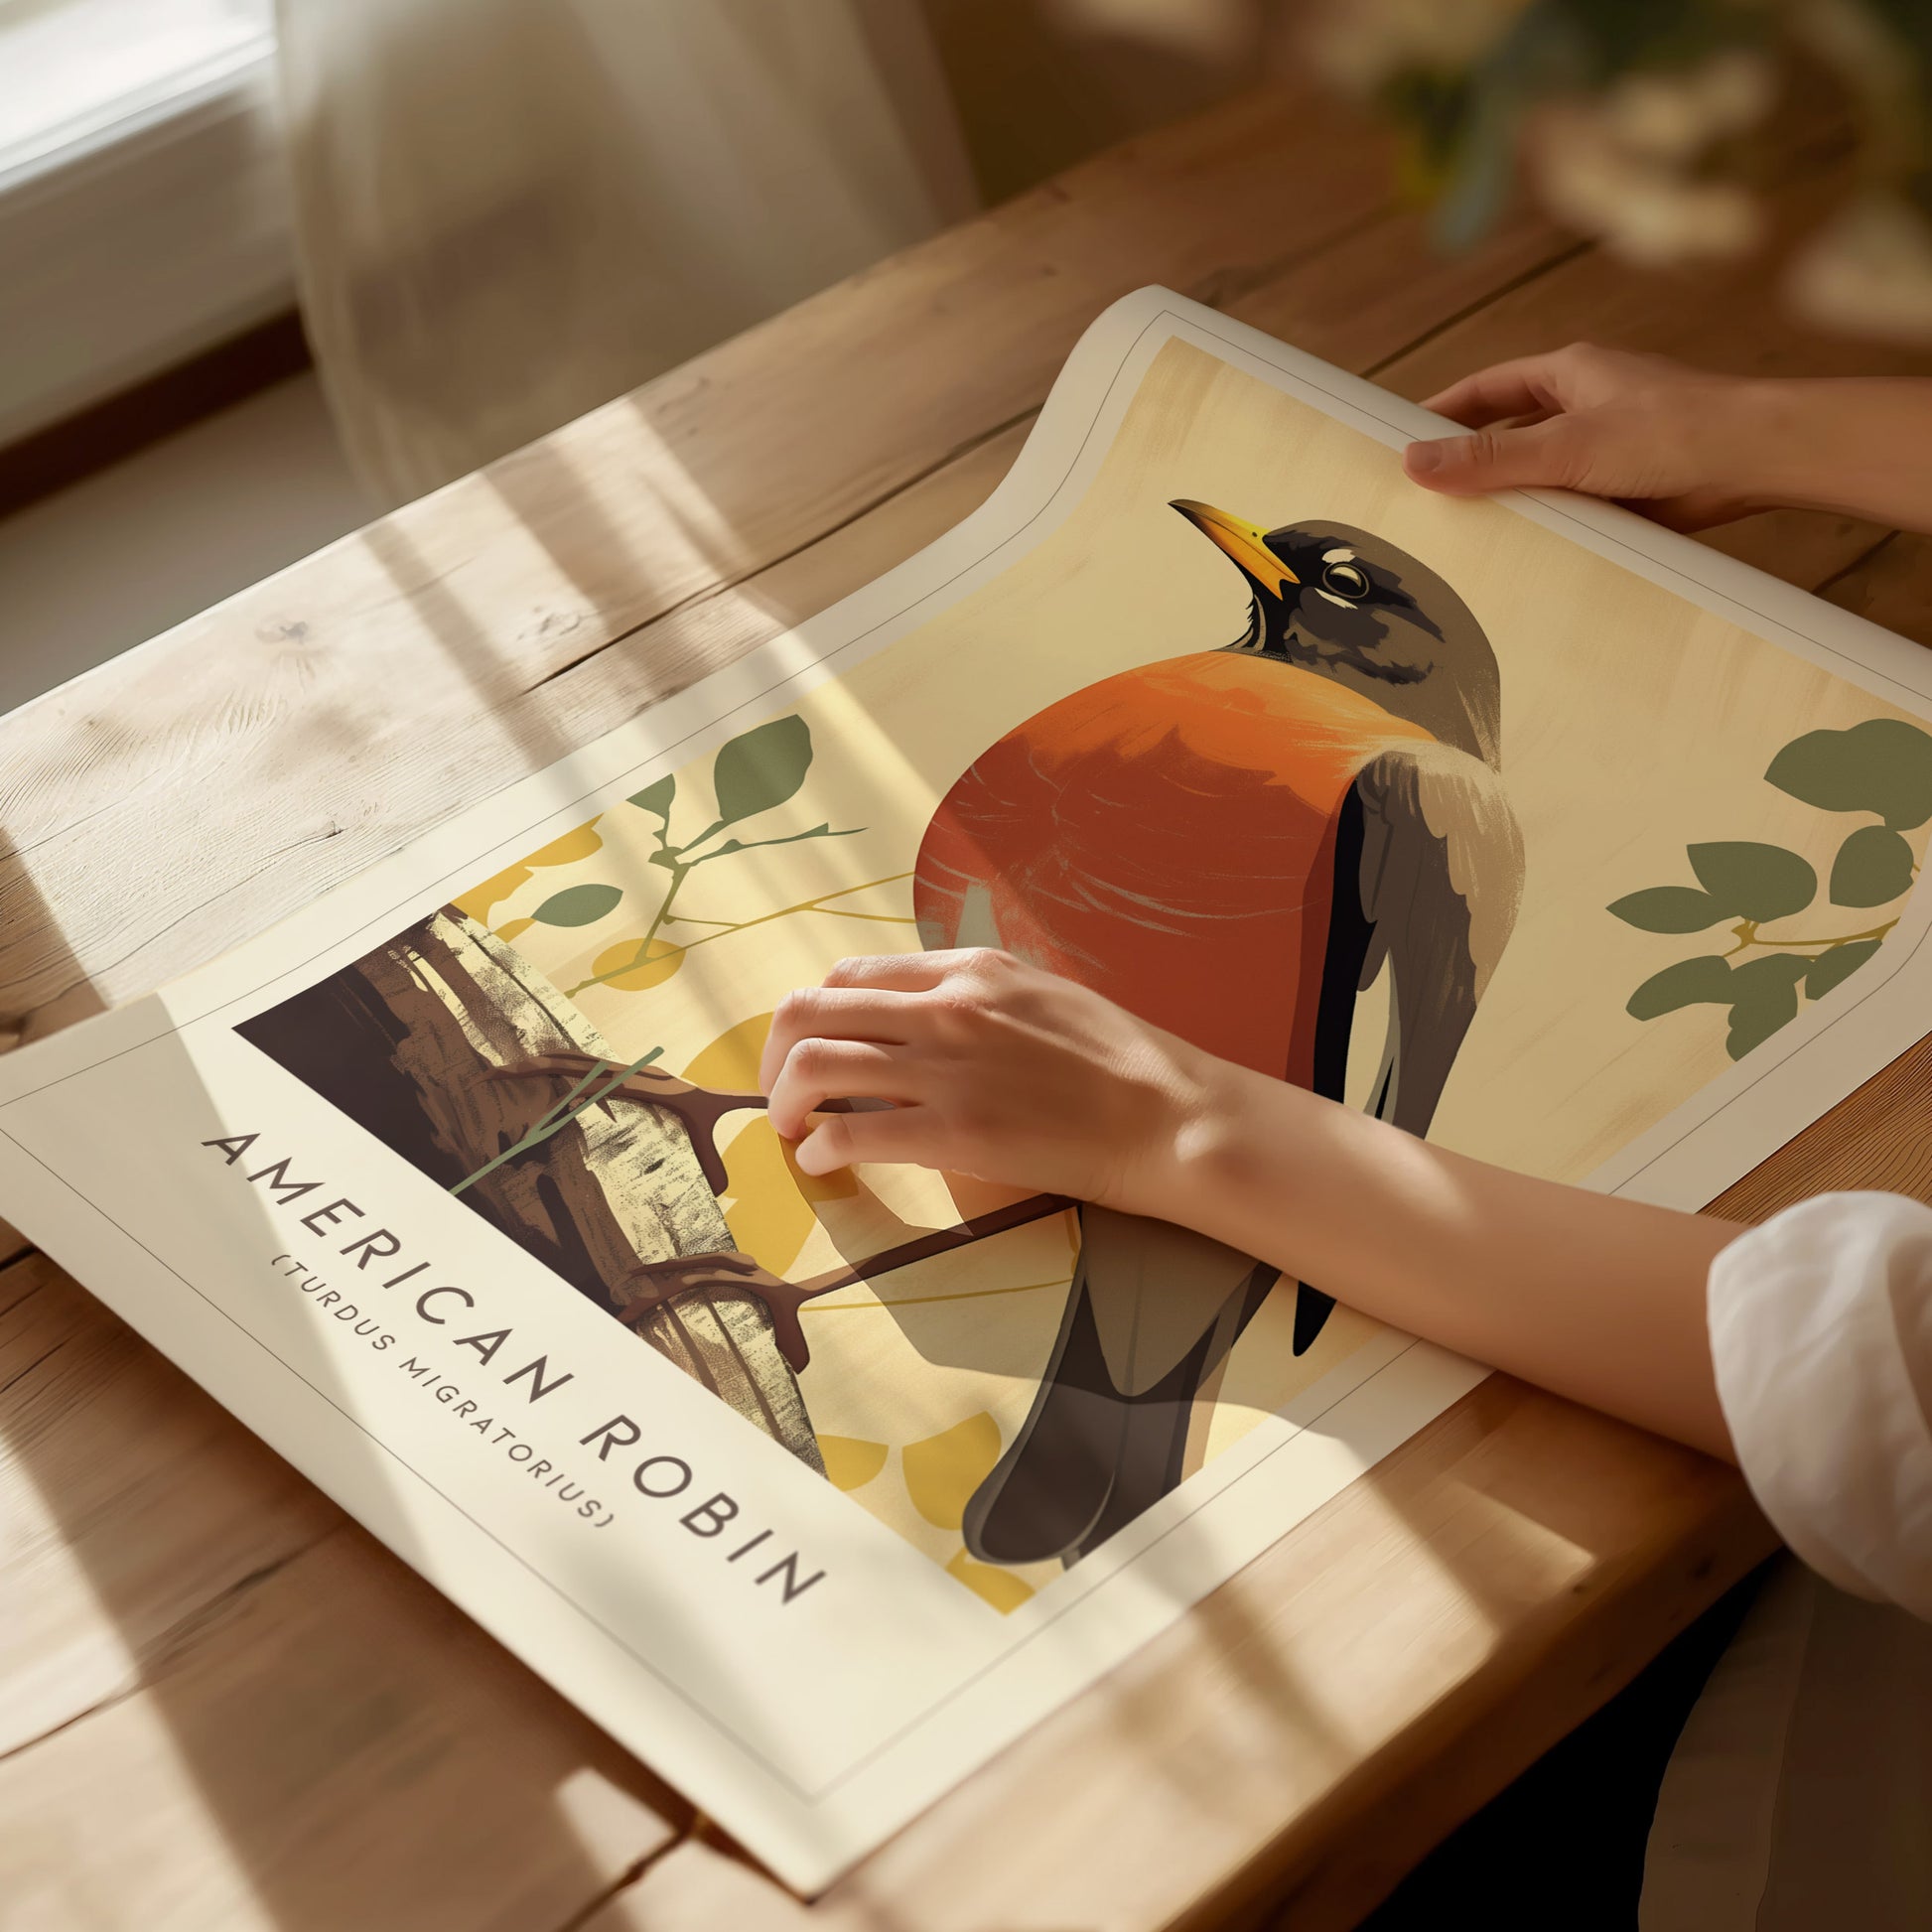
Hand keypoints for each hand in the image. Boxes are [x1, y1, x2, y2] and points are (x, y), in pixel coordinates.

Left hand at [758, 949, 1211, 1212]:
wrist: (1171, 1115)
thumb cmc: (1121, 1061)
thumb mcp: (1043, 994)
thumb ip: (978, 997)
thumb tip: (925, 1015)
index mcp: (968, 969)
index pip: (851, 973)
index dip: (815, 1012)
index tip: (812, 1046)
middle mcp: (945, 1006)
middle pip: (812, 1009)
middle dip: (776, 1053)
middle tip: (780, 1091)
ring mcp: (946, 1068)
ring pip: (815, 1063)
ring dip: (784, 1100)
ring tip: (791, 1128)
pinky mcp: (954, 1132)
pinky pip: (851, 1131)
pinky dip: (820, 1148)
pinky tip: (824, 1162)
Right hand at [1403, 342, 1766, 529]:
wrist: (1757, 460)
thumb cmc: (1673, 430)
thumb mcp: (1567, 445)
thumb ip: (1490, 458)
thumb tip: (1414, 462)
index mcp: (1570, 373)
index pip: (1486, 389)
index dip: (1442, 414)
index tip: (1401, 441)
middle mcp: (1587, 406)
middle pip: (1509, 433)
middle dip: (1470, 463)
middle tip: (1423, 498)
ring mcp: (1608, 448)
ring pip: (1540, 474)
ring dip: (1511, 500)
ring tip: (1463, 534)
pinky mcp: (1628, 488)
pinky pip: (1572, 507)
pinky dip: (1549, 526)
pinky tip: (1525, 553)